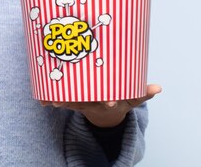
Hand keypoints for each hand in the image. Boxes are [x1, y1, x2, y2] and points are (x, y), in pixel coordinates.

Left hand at [40, 84, 161, 127]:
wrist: (108, 112)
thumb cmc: (121, 99)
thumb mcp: (133, 98)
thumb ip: (144, 93)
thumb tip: (159, 88)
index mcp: (110, 101)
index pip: (110, 101)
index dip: (110, 101)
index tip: (110, 102)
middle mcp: (95, 104)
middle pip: (84, 102)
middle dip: (73, 101)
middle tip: (61, 101)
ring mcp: (84, 103)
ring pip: (71, 102)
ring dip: (59, 101)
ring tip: (49, 100)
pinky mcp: (75, 101)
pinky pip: (63, 100)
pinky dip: (52, 100)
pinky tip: (41, 100)